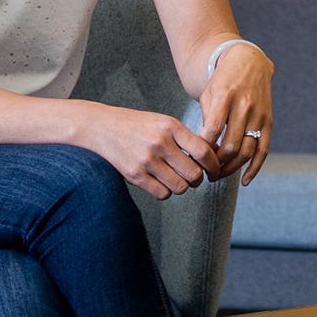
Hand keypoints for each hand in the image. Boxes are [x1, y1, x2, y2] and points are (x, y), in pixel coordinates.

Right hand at [84, 104, 216, 200]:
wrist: (102, 127)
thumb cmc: (138, 125)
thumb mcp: (164, 122)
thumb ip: (185, 137)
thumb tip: (212, 155)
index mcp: (171, 126)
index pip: (203, 151)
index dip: (214, 164)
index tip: (215, 169)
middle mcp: (160, 143)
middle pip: (194, 174)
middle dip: (198, 178)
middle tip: (195, 176)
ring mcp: (146, 160)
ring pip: (180, 187)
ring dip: (182, 186)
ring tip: (177, 178)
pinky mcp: (134, 175)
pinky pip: (162, 194)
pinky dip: (166, 191)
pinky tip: (162, 182)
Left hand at [199, 43, 274, 184]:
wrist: (249, 61)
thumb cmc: (223, 80)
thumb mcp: (209, 94)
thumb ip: (207, 120)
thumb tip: (202, 149)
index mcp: (225, 97)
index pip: (213, 130)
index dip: (203, 149)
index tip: (194, 158)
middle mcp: (244, 106)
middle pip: (230, 146)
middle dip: (216, 164)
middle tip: (204, 173)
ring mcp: (258, 114)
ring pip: (246, 151)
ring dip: (232, 169)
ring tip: (218, 175)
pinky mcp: (268, 121)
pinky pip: (263, 149)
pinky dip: (255, 168)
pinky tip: (245, 180)